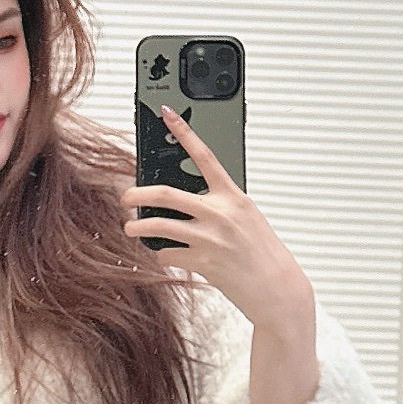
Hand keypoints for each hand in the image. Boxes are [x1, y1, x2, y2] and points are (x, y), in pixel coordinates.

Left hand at [119, 104, 312, 329]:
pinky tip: (165, 255)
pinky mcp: (202, 263)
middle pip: (166, 194)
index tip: (167, 115)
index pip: (205, 156)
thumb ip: (220, 206)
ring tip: (130, 227)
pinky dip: (161, 255)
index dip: (184, 133)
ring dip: (138, 227)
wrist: (277, 288)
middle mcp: (220, 214)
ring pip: (159, 226)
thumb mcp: (246, 219)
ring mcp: (210, 239)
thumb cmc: (262, 254)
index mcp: (233, 197)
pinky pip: (168, 254)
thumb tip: (186, 204)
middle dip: (137, 194)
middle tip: (125, 197)